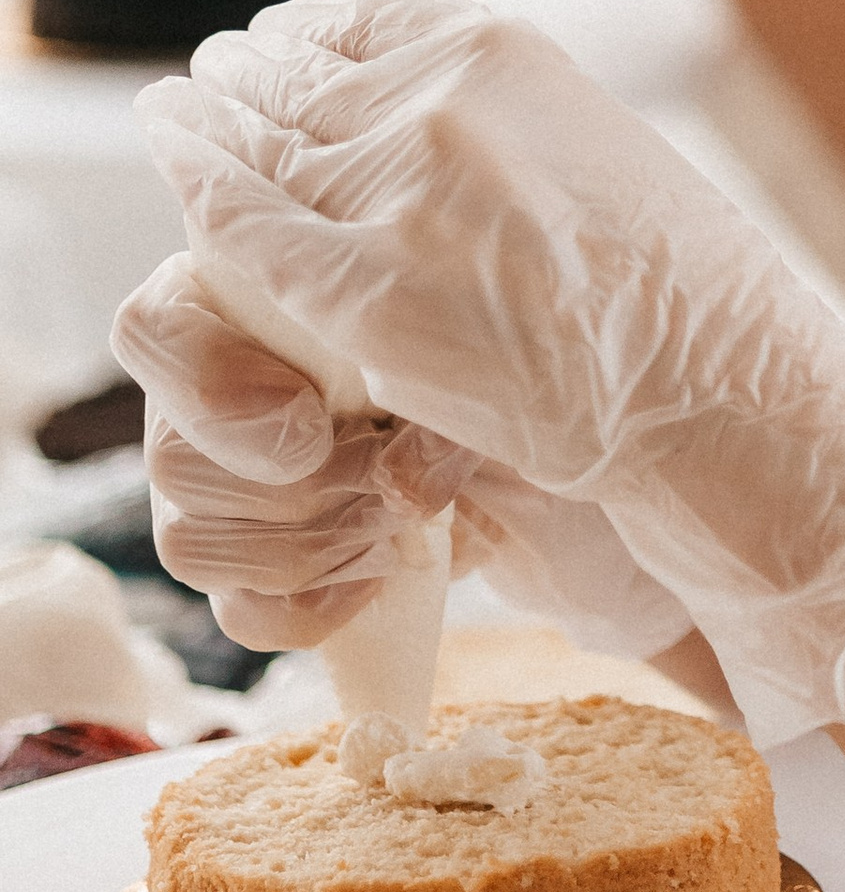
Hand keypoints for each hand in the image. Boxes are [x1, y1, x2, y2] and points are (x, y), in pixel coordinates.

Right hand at [114, 257, 694, 661]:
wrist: (648, 444)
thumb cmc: (570, 345)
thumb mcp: (478, 311)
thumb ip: (373, 295)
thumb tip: (297, 312)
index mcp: (273, 282)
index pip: (150, 327)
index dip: (208, 384)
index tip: (313, 421)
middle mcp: (251, 375)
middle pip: (165, 448)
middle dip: (276, 480)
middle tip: (378, 475)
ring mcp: (265, 475)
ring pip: (189, 533)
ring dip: (303, 537)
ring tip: (400, 518)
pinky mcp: (300, 562)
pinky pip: (239, 609)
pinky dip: (307, 604)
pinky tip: (382, 577)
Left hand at [129, 0, 844, 745]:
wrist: (726, 397)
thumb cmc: (686, 301)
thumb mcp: (600, 159)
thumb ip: (506, 128)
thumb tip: (433, 107)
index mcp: (502, 53)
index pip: (363, 16)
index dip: (302, 34)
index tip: (277, 45)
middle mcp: (440, 99)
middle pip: (294, 74)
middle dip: (243, 80)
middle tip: (208, 84)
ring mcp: (398, 190)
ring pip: (256, 141)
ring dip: (205, 126)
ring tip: (174, 118)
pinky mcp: (366, 291)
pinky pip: (246, 231)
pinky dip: (203, 197)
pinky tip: (181, 173)